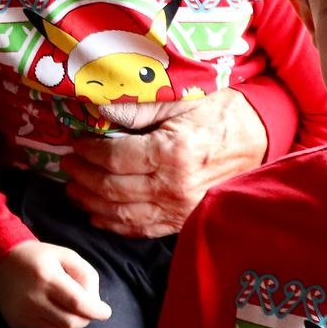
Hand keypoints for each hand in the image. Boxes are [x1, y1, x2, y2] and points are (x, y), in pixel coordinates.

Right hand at [0, 240, 110, 327]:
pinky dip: (57, 327)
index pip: (78, 303)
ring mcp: (23, 313)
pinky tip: (54, 313)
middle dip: (86, 318)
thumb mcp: (66, 255)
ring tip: (70, 310)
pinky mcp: (17, 324)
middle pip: (71, 321)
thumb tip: (95, 302)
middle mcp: (33, 298)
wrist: (2, 262)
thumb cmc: (40, 258)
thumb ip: (86, 275)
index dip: (96, 311)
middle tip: (88, 309)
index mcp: (47, 277)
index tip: (106, 312)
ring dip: (72, 324)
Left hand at [60, 88, 266, 238]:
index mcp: (172, 152)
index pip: (115, 159)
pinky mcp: (184, 219)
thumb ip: (139, 107)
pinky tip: (98, 215)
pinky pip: (143, 229)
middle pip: (113, 189)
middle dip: (83, 178)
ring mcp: (180, 207)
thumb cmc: (219, 111)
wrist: (260, 136)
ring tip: (74, 190)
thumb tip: (100, 111)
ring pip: (123, 214)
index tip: (75, 146)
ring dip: (92, 204)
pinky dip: (115, 225)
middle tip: (67, 167)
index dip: (89, 154)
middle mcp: (174, 185)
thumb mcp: (180, 98)